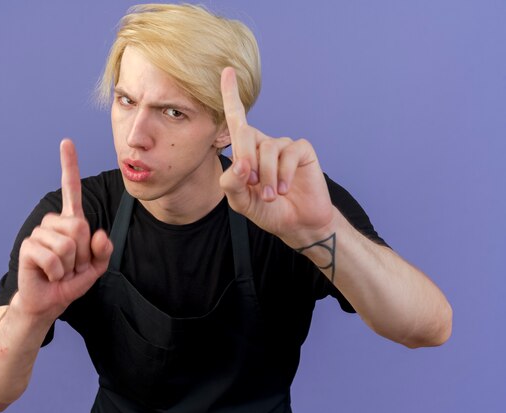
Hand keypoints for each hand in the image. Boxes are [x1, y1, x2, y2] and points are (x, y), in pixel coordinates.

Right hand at [16, 139, 112, 318]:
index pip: (70, 190)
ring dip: (69, 265)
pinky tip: (49, 275)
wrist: (48, 301)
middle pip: (80, 227)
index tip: (66, 142)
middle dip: (83, 254)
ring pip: (68, 244)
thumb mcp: (96, 267)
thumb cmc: (70, 281)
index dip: (69, 166)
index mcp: (70, 222)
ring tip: (60, 271)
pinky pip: (54, 257)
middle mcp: (53, 222)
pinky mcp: (28, 246)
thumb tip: (99, 234)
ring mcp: (39, 232)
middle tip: (72, 266)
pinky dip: (57, 272)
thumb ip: (104, 250)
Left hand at [219, 67, 334, 247]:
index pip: (236, 120)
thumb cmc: (268, 211)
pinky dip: (284, 174)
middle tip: (254, 184)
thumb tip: (241, 164)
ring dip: (268, 177)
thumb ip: (232, 184)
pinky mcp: (302, 150)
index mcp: (246, 152)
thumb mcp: (242, 202)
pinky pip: (289, 153)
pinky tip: (286, 188)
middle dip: (247, 161)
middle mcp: (263, 143)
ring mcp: (284, 146)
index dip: (231, 96)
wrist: (298, 224)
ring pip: (267, 149)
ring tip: (273, 195)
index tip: (228, 71)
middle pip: (246, 135)